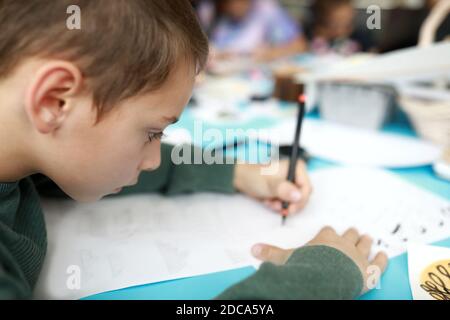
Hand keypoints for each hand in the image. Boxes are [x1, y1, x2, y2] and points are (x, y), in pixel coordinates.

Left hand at [233, 159, 311, 215]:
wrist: (242, 179)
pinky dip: (278, 206)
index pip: (307, 188)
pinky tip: (268, 202)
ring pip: (294, 202)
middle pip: (302, 197)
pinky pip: (287, 204)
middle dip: (290, 204)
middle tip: (280, 208)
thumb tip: (298, 196)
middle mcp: (296, 175)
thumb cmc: (255, 176)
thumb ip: (284, 190)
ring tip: (270, 202)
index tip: (291, 208)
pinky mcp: (285, 192)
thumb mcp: (270, 184)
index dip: (301, 200)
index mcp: (297, 168)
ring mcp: (291, 184)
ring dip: (282, 206)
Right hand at [251, 227, 387, 291]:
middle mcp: (342, 244)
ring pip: (364, 244)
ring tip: (368, 237)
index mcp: (324, 240)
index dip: (328, 232)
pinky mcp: (369, 270)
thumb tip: (253, 248)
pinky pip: (379, 262)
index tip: (328, 231)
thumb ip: (271, 253)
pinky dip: (382, 258)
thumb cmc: (306, 267)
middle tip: (355, 230)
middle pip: (348, 235)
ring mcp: (357, 256)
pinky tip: (383, 255)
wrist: (325, 279)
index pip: (327, 231)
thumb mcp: (285, 259)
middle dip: (351, 233)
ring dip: (366, 241)